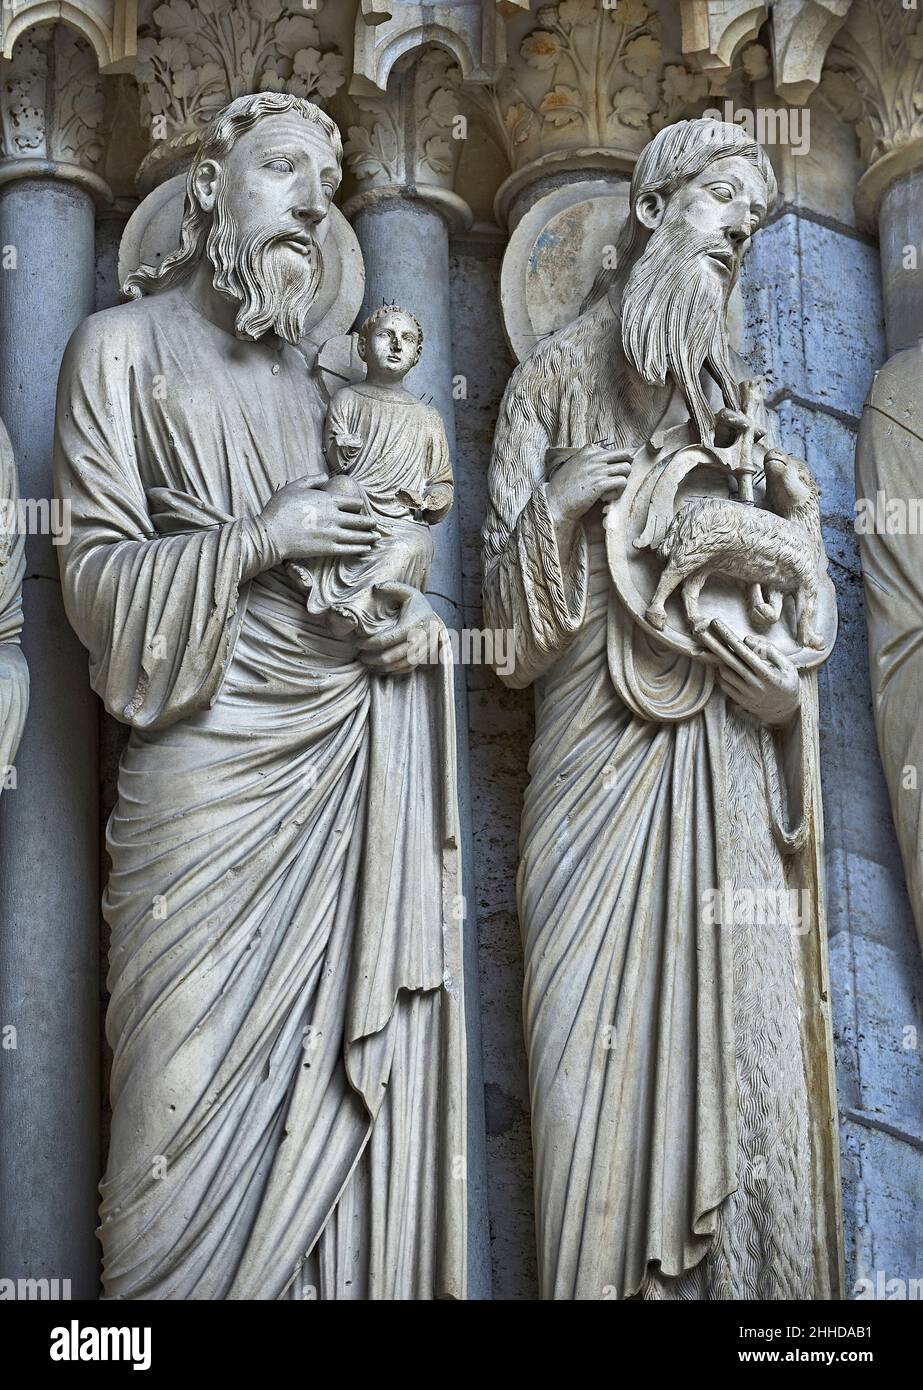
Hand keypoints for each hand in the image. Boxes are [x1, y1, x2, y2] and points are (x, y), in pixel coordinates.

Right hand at [259, 478, 379, 560]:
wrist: (271, 534)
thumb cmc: (279, 509)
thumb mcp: (294, 487)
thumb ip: (312, 480)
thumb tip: (326, 476)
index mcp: (327, 500)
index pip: (352, 502)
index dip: (358, 505)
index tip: (360, 508)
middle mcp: (334, 516)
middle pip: (358, 519)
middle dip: (368, 522)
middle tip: (375, 524)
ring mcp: (332, 534)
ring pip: (357, 535)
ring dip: (368, 536)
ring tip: (376, 537)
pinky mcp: (328, 549)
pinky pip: (349, 549)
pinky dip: (360, 548)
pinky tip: (366, 548)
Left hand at [357, 583, 441, 675]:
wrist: (434, 617)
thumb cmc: (416, 604)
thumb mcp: (406, 591)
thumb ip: (391, 587)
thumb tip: (375, 588)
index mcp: (414, 623)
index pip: (388, 639)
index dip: (370, 644)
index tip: (358, 644)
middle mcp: (421, 638)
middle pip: (392, 655)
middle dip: (372, 658)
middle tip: (360, 656)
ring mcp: (424, 650)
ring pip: (399, 665)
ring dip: (381, 667)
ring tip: (367, 663)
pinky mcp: (424, 657)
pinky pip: (407, 668)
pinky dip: (393, 670)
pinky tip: (380, 667)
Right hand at [545, 442, 634, 525]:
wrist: (555, 503)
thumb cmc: (565, 488)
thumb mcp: (575, 466)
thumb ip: (589, 460)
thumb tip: (608, 461)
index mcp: (588, 451)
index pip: (616, 450)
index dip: (617, 463)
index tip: (609, 474)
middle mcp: (594, 457)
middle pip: (626, 456)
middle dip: (625, 469)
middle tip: (616, 481)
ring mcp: (597, 470)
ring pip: (626, 468)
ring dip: (623, 481)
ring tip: (611, 490)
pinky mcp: (600, 484)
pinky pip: (622, 482)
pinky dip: (618, 492)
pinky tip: (606, 497)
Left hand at [698, 619, 800, 727]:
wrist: (786, 712)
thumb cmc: (788, 684)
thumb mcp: (787, 666)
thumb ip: (770, 651)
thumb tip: (746, 639)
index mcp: (766, 673)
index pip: (742, 651)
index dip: (727, 636)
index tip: (716, 624)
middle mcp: (753, 684)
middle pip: (727, 661)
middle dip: (713, 645)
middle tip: (701, 632)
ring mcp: (745, 694)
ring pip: (724, 673)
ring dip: (719, 660)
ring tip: (718, 650)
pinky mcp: (740, 701)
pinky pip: (724, 685)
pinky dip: (721, 674)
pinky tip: (724, 666)